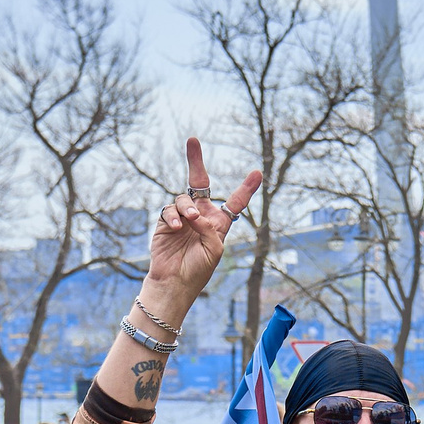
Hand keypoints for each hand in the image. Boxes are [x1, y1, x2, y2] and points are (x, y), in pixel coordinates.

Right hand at [145, 138, 261, 302]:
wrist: (175, 283)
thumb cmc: (199, 270)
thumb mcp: (215, 249)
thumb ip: (210, 227)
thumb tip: (195, 213)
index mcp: (218, 224)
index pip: (234, 203)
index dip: (246, 188)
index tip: (258, 173)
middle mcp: (200, 216)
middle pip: (199, 183)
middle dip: (196, 162)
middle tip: (193, 140)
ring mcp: (182, 218)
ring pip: (183, 198)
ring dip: (187, 207)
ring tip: (189, 221)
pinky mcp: (166, 223)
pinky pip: (169, 210)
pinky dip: (174, 216)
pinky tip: (178, 227)